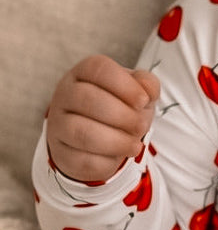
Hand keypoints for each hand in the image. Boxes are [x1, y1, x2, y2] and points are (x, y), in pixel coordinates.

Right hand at [46, 55, 159, 182]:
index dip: (124, 84)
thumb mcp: (136, 90)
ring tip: (135, 144)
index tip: (143, 101)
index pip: (98, 69)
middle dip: (122, 115)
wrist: (101, 138)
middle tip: (141, 126)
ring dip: (116, 140)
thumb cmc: (120, 105)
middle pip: (87, 99)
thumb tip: (147, 91)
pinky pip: (81, 159)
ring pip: (81, 132)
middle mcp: (65, 94)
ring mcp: (58, 124)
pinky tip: (120, 156)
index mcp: (83, 72)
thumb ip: (146, 83)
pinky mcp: (60, 153)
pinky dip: (107, 161)